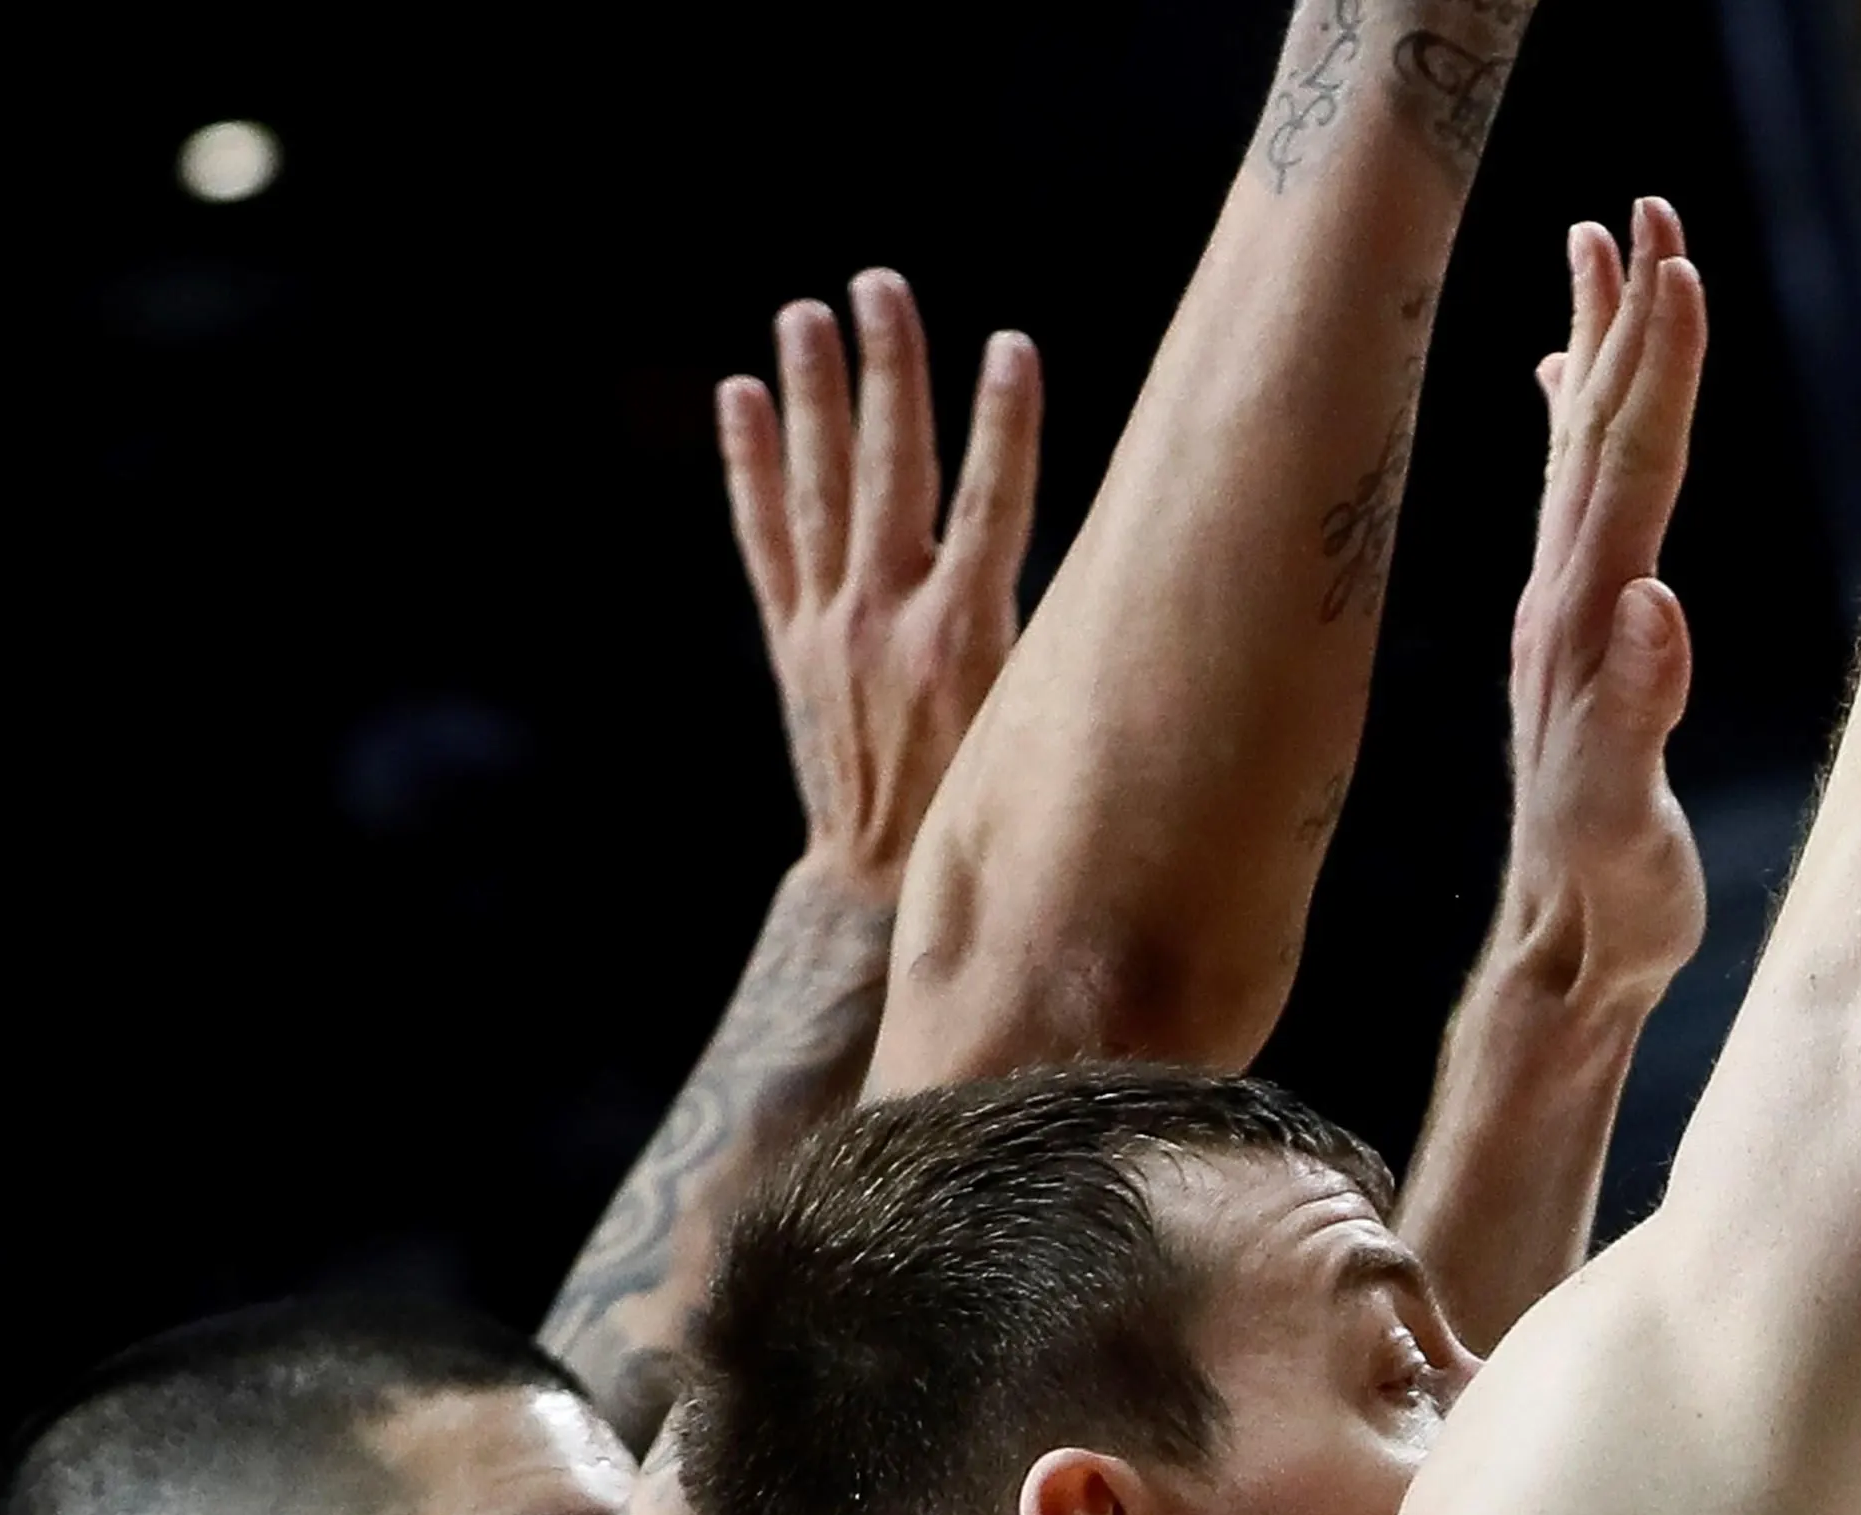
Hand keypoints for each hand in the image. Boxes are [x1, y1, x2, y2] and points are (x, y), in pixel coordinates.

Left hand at [718, 273, 1038, 897]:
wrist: (880, 884)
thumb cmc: (984, 813)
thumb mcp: (1037, 732)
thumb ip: (1055, 651)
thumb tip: (1117, 582)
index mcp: (966, 638)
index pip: (991, 503)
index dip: (1004, 421)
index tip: (1011, 344)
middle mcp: (889, 618)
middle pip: (891, 469)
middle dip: (890, 372)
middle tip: (879, 285)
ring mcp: (829, 624)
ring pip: (820, 488)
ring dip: (813, 394)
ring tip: (804, 315)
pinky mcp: (792, 639)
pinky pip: (765, 537)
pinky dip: (751, 467)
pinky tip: (743, 400)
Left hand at [1492, 202, 1714, 1022]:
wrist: (1561, 961)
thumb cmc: (1609, 906)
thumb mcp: (1622, 819)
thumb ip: (1636, 710)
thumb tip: (1654, 603)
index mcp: (1586, 629)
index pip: (1629, 469)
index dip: (1658, 369)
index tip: (1678, 266)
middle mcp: (1564, 605)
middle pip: (1597, 431)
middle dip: (1626, 319)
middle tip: (1643, 207)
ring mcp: (1562, 619)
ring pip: (1578, 449)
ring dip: (1596, 343)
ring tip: (1599, 246)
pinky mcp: (1571, 642)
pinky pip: (1571, 502)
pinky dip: (1570, 423)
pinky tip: (1556, 381)